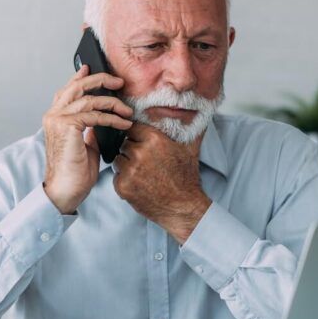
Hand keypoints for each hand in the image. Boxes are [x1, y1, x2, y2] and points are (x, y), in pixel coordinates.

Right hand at [42, 65, 132, 213]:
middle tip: (118, 82)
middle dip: (100, 80)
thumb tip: (101, 119)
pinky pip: (95, 115)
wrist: (66, 190)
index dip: (80, 77)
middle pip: (77, 86)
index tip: (92, 68)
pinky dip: (112, 118)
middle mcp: (53, 115)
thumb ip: (89, 128)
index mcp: (55, 118)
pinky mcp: (67, 126)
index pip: (68, 90)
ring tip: (127, 111)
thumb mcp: (85, 144)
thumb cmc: (75, 172)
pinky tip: (124, 123)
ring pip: (89, 98)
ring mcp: (58, 119)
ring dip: (112, 103)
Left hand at [112, 123, 210, 243]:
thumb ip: (191, 127)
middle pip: (124, 144)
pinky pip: (116, 177)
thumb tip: (201, 111)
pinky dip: (124, 181)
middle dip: (132, 152)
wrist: (183, 207)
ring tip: (143, 174)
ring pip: (118, 160)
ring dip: (126, 166)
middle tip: (146, 163)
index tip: (142, 143)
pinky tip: (139, 185)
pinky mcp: (123, 186)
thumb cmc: (186, 177)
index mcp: (154, 139)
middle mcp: (140, 152)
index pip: (133, 128)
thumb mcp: (190, 149)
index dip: (138, 136)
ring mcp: (130, 170)